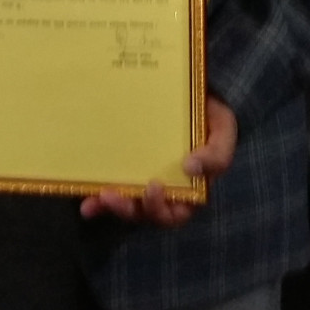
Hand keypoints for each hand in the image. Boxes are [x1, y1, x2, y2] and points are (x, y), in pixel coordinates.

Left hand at [79, 95, 237, 226]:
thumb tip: (191, 168)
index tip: (153, 185)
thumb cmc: (213, 118)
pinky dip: (99, 198)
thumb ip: (216, 154)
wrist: (199, 96)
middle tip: (110, 194)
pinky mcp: (128, 167)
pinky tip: (86, 199)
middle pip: (144, 213)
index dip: (160, 208)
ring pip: (126, 203)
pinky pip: (113, 186)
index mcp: (188, 191)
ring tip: (95, 198)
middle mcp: (164, 191)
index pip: (174, 213)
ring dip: (108, 205)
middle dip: (126, 209)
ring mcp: (143, 179)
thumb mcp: (223, 133)